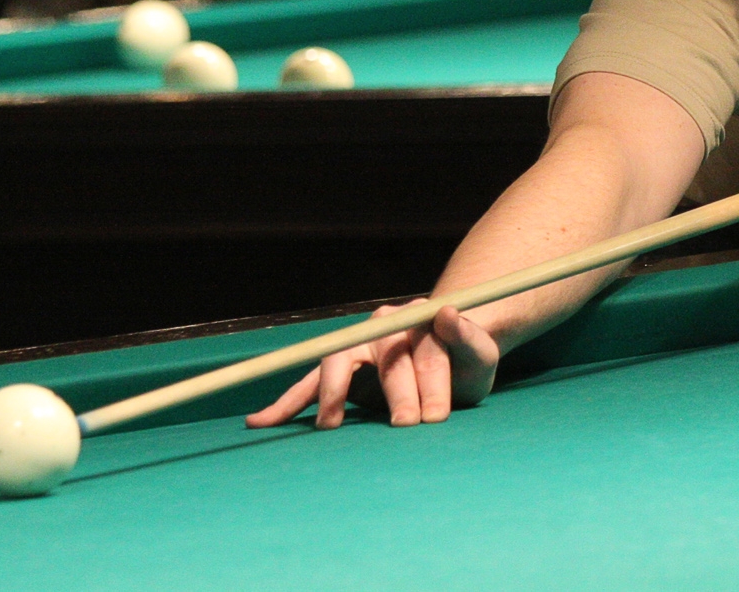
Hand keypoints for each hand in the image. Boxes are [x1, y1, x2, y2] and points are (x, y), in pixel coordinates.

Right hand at [244, 304, 499, 430]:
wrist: (448, 360)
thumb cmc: (464, 363)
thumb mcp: (479, 355)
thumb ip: (467, 337)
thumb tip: (446, 312)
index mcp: (418, 319)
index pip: (422, 350)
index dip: (430, 383)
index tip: (437, 416)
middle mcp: (383, 326)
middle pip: (384, 360)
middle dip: (397, 395)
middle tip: (406, 426)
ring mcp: (356, 346)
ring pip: (336, 364)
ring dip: (332, 395)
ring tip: (329, 424)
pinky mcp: (340, 369)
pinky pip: (308, 383)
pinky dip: (285, 403)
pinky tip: (260, 421)